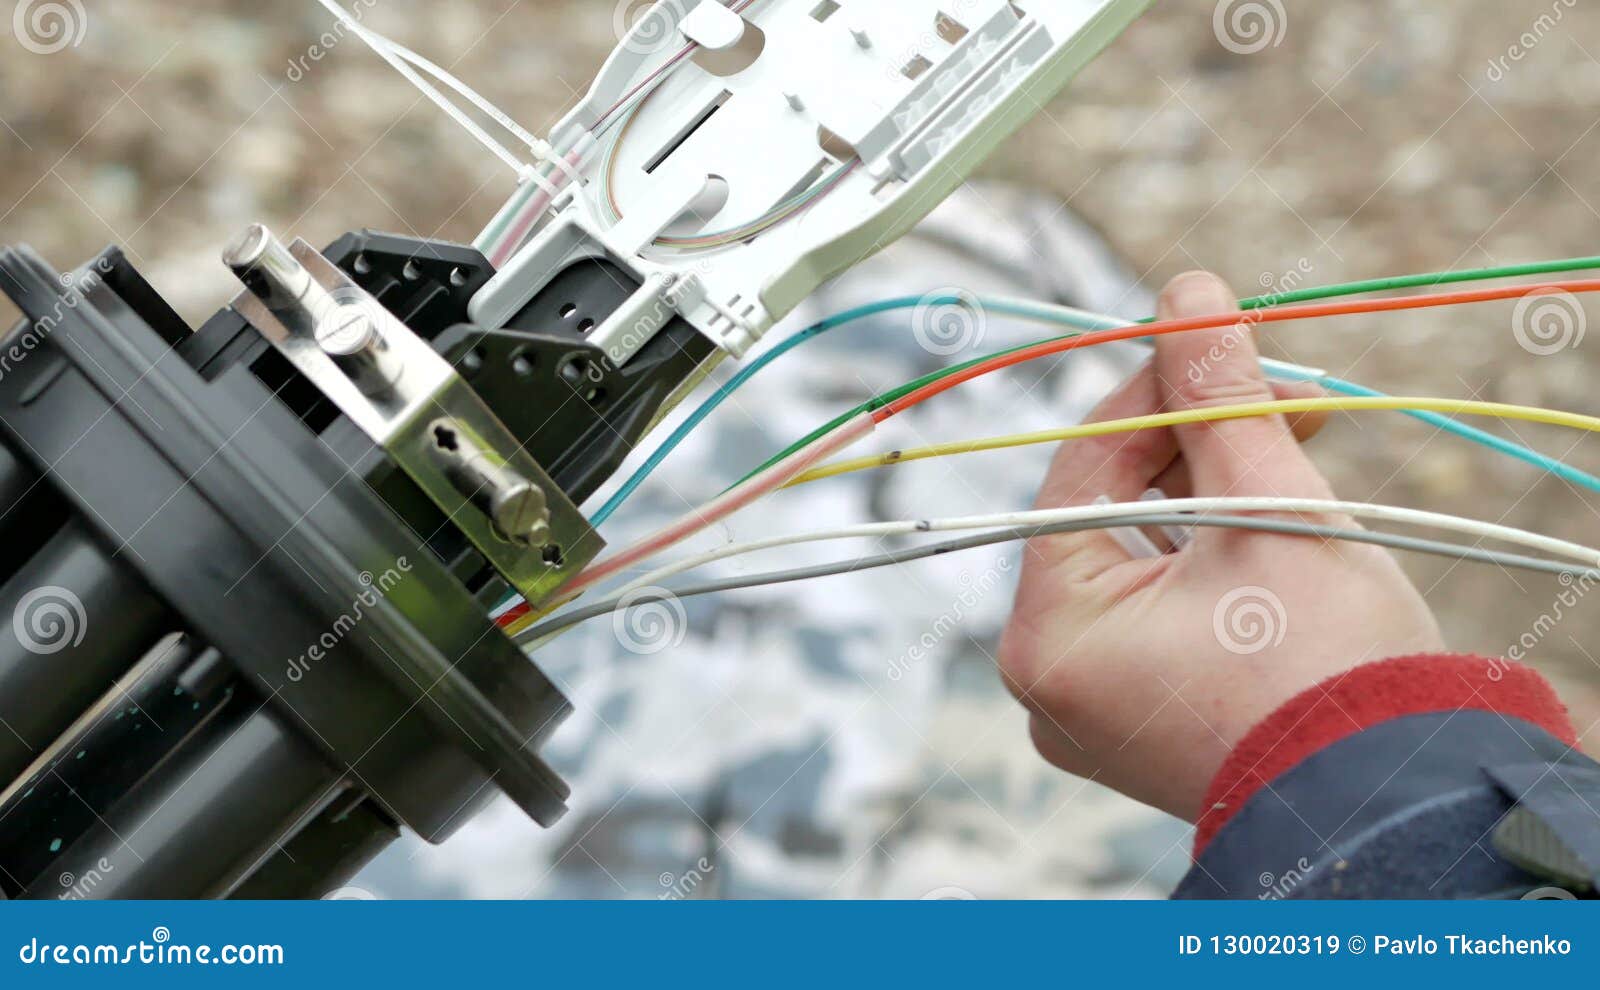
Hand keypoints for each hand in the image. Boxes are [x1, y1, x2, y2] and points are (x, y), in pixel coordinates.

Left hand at [996, 271, 1444, 820]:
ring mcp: (1091, 704)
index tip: (1218, 344)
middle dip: (1194, 444)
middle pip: (1109, 510)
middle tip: (1282, 403)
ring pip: (1137, 553)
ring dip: (1211, 493)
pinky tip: (1268, 521)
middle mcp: (1049, 676)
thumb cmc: (1327, 673)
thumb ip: (1216, 398)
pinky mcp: (1138, 716)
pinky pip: (1155, 605)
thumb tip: (1185, 294)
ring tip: (1291, 458)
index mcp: (1049, 632)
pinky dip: (1207, 555)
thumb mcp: (1268, 509)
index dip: (1154, 394)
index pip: (1085, 468)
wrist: (1390, 805)